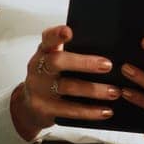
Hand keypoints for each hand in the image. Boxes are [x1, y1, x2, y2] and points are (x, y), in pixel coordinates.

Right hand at [10, 25, 121, 139]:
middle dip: (84, 63)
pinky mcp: (43, 108)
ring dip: (94, 90)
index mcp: (44, 52)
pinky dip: (90, 111)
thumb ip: (73, 53)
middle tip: (108, 65)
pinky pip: (69, 110)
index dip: (56, 34)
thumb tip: (111, 49)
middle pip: (58, 62)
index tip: (68, 31)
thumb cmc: (51, 79)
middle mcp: (38, 68)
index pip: (48, 39)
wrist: (29, 108)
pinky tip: (105, 111)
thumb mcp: (56, 63)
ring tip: (114, 92)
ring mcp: (39, 89)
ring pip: (68, 87)